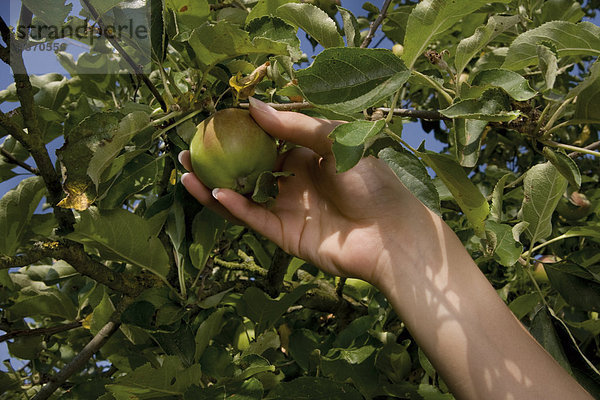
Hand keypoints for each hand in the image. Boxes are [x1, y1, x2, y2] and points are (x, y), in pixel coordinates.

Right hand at [179, 98, 437, 286]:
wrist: (390, 232)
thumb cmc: (370, 181)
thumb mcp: (334, 140)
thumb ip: (293, 125)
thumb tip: (253, 106)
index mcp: (306, 156)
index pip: (265, 141)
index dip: (238, 133)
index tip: (212, 122)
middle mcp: (292, 181)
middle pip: (246, 169)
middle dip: (216, 160)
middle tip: (187, 149)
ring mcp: (287, 208)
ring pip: (243, 196)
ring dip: (213, 185)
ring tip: (185, 171)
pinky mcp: (285, 234)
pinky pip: (253, 218)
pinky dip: (234, 207)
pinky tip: (215, 191)